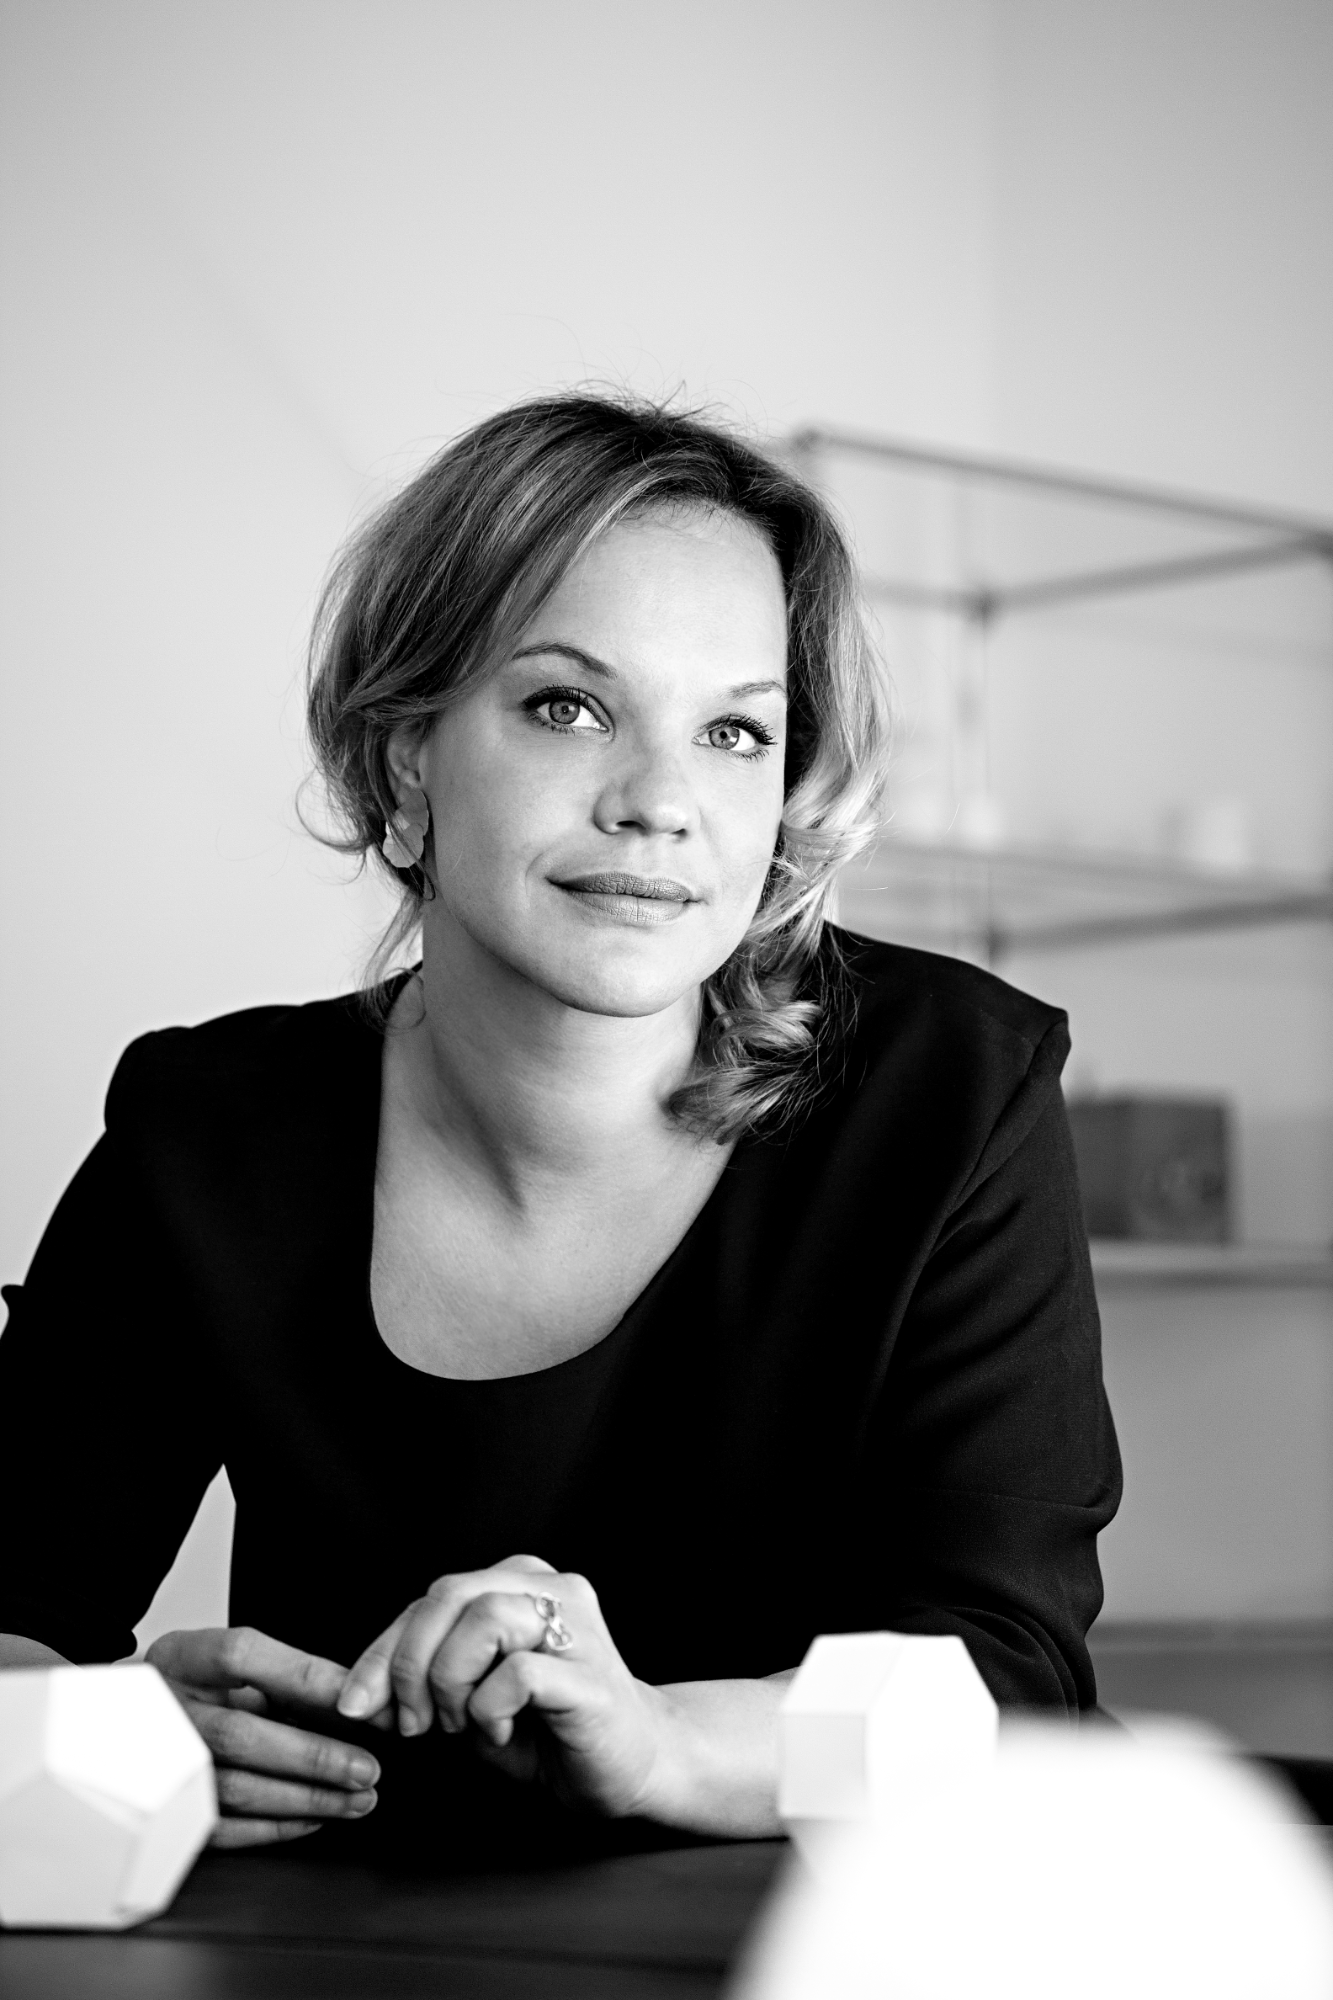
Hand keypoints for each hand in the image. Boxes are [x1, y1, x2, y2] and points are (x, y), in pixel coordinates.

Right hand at [146, 1626, 384, 1846]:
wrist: (123, 1727)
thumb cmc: (191, 1691)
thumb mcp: (226, 1664)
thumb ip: (283, 1677)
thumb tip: (354, 1701)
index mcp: (179, 1658)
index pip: (241, 1655)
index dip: (305, 1678)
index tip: (358, 1700)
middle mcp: (161, 1711)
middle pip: (239, 1733)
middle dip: (314, 1756)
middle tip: (366, 1767)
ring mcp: (155, 1767)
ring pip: (234, 1789)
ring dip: (306, 1798)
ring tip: (355, 1798)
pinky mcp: (162, 1813)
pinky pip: (222, 1829)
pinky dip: (275, 1826)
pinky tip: (313, 1817)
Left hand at [336, 1556, 674, 1821]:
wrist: (633, 1769)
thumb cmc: (548, 1734)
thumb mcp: (468, 1705)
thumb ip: (421, 1687)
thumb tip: (357, 1697)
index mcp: (519, 1583)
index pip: (433, 1598)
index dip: (384, 1650)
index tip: (356, 1704)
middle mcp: (550, 1588)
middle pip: (452, 1593)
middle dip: (410, 1663)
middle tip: (412, 1723)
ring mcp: (577, 1625)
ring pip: (485, 1616)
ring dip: (451, 1681)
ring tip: (463, 1724)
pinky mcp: (591, 1675)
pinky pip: (518, 1672)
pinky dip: (490, 1708)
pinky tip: (500, 1732)